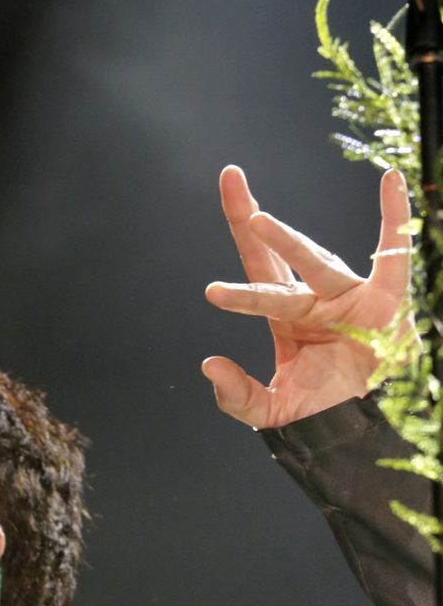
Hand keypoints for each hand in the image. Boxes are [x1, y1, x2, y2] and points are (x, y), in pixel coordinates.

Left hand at [201, 164, 412, 427]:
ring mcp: (348, 296)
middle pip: (277, 256)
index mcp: (288, 316)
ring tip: (258, 222)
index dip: (240, 237)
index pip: (257, 272)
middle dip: (251, 222)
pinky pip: (393, 256)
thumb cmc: (323, 408)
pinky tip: (390, 181)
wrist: (362, 424)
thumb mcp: (270, 410)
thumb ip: (237, 395)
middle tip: (232, 185)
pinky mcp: (385, 299)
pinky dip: (396, 218)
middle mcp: (314, 299)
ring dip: (287, 243)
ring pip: (315, 264)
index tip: (225, 197)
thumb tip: (209, 364)